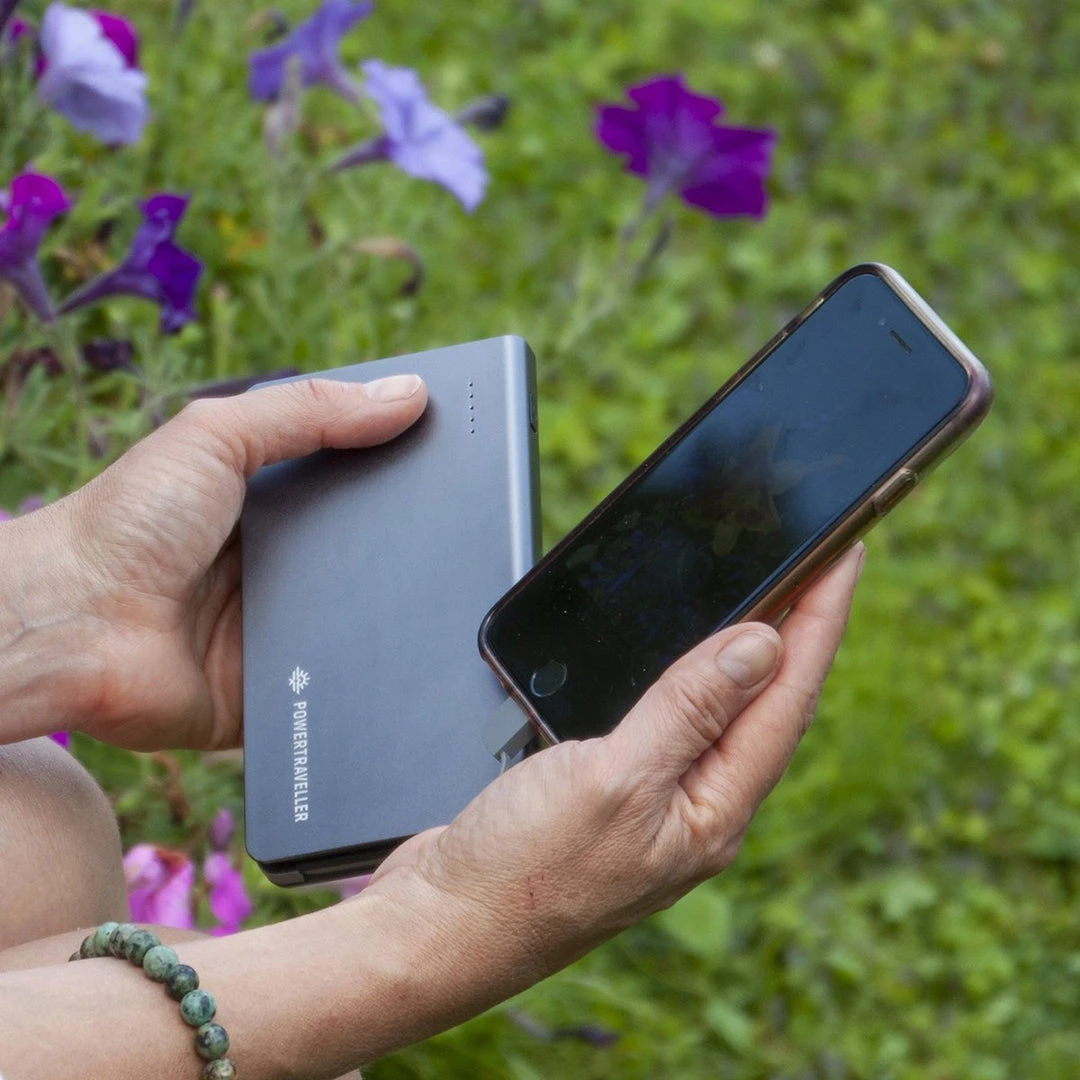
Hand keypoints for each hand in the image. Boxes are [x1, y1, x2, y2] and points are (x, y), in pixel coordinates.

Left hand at [4, 374, 425, 750]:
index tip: (464, 449)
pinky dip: (373, 668)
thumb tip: (407, 394)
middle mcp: (285, 562)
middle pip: (373, 548)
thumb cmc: (126, 523)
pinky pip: (344, 676)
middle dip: (418, 539)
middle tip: (481, 525)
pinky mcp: (282, 687)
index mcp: (271, 500)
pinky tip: (414, 652)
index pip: (357, 478)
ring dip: (402, 604)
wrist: (71, 628)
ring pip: (369, 613)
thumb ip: (306, 410)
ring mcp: (285, 625)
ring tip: (466, 588)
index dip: (405, 462)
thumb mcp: (214, 436)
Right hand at [364, 545, 862, 1015]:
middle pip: (767, 704)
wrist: (446, 924)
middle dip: (798, 630)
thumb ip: (688, 710)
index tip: (843, 554)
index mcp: (714, 812)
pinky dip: (686, 677)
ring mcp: (657, 804)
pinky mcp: (615, 794)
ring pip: (721, 711)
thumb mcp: (614, 779)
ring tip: (771, 600)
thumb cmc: (524, 873)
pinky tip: (682, 658)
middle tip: (817, 565)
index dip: (820, 618)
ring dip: (746, 651)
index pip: (787, 696)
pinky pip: (672, 722)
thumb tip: (763, 645)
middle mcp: (697, 810)